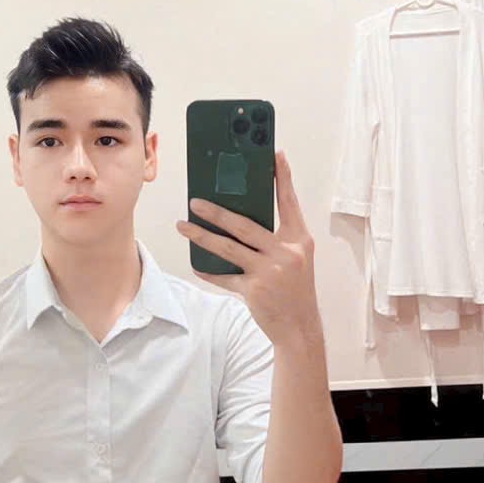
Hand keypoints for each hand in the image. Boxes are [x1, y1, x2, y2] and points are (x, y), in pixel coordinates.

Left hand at [176, 150, 318, 343]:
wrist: (299, 327)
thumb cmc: (295, 289)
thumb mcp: (296, 259)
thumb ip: (278, 238)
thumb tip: (243, 217)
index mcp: (300, 240)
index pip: (289, 203)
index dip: (283, 178)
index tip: (275, 155)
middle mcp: (286, 252)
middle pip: (245, 224)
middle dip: (217, 212)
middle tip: (195, 201)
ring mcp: (270, 271)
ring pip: (229, 248)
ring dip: (202, 236)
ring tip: (183, 225)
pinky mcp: (254, 289)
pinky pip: (225, 276)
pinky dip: (208, 270)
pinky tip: (195, 263)